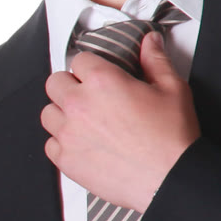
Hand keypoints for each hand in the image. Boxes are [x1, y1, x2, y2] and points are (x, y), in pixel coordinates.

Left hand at [41, 33, 199, 211]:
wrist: (171, 179)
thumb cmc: (172, 136)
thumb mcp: (172, 88)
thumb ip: (155, 60)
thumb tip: (149, 41)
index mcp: (102, 81)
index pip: (78, 60)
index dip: (90, 68)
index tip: (99, 77)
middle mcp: (78, 104)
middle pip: (55, 83)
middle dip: (71, 86)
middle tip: (90, 98)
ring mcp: (68, 133)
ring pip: (48, 113)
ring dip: (62, 114)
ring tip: (86, 122)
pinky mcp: (65, 159)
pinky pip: (50, 144)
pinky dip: (62, 143)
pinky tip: (84, 144)